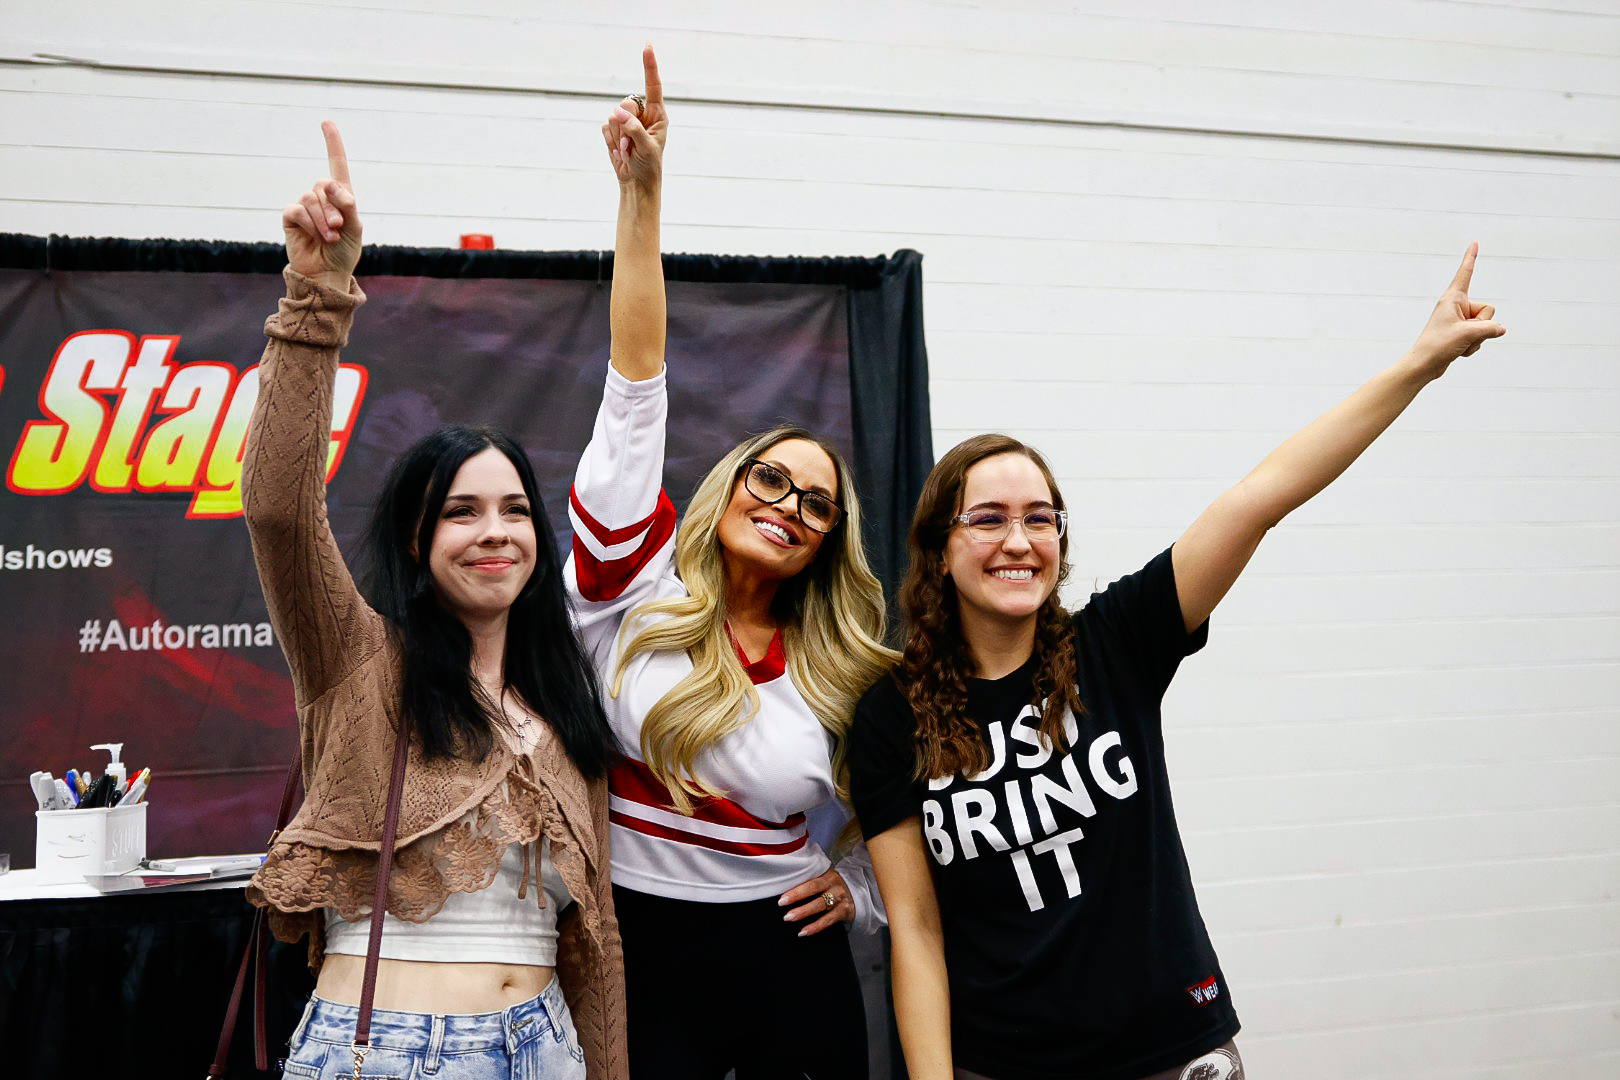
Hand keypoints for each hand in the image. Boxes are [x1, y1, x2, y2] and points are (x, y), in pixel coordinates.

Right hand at [281, 121, 361, 283]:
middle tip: (338, 228)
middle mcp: (322, 197)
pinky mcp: (290, 216)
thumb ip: (348, 205)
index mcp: (341, 197)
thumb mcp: (355, 228)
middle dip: (334, 208)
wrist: (327, 274)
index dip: (332, 143)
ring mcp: (305, 206)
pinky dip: (308, 224)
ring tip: (328, 237)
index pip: (336, 164)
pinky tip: (314, 237)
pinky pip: (297, 209)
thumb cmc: (343, 253)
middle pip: (323, 185)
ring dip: (322, 220)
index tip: (326, 121)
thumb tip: (331, 184)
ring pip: (311, 198)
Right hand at [602, 44, 666, 191]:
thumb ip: (634, 129)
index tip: (647, 46)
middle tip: (632, 145)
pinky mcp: (613, 130)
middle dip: (626, 124)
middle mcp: (642, 114)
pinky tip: (621, 152)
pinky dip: (611, 143)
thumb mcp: (647, 148)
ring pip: (614, 117)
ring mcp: (626, 121)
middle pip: (626, 103)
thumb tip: (617, 112)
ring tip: (628, 151)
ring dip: (619, 138)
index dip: (649, 66)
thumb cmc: (649, 166)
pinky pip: (605, 128)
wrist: (636, 184)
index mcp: (657, 114)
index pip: (652, 86)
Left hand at [780, 867, 854, 936]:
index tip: (782, 894)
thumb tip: (784, 889)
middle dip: (796, 896)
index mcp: (826, 874)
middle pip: (813, 888)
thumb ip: (810, 882)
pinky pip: (828, 920)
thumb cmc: (833, 888)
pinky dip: (815, 927)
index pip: (809, 879)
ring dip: (803, 911)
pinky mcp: (844, 911)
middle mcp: (833, 884)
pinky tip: (803, 932)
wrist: (856, 896)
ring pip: (820, 905)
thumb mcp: (824, 880)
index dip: (795, 886)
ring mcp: (839, 897)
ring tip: (789, 918)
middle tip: (781, 903)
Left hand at [1407, 242, 1504, 375]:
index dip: (1470, 258)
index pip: (1465, 273)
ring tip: (1457, 344)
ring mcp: (1459, 320)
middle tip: (1461, 335)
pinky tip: (1458, 351)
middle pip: (1488, 310)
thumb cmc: (1438, 346)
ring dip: (1476, 339)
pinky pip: (1479, 337)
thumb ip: (1490, 329)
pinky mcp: (1461, 332)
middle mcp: (1456, 306)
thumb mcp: (1468, 334)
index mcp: (1452, 298)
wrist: (1423, 365)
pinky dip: (1472, 346)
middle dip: (1481, 326)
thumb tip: (1501, 329)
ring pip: (1486, 326)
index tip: (1474, 242)